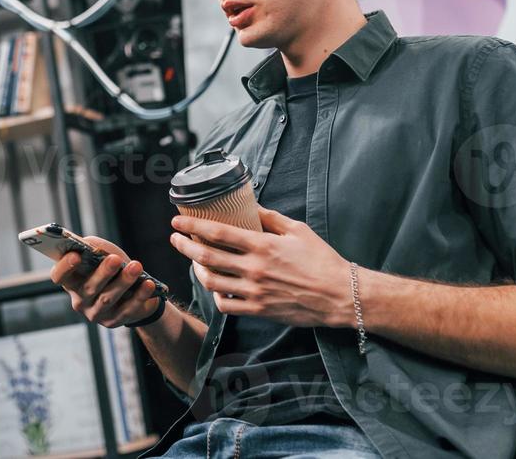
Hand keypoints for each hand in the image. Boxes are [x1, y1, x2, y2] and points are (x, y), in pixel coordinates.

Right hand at [49, 235, 162, 328]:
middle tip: (115, 259)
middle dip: (103, 273)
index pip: (59, 276)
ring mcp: (96, 313)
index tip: (75, 255)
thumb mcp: (100, 251)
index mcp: (71, 280)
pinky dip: (139, 295)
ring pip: (108, 299)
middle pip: (88, 288)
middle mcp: (80, 300)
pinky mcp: (114, 321)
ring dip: (123, 282)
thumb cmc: (110, 265)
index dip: (64, 267)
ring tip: (136, 267)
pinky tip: (148, 284)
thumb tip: (90, 247)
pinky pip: (128, 309)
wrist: (132, 289)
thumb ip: (93, 247)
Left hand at [170, 208, 351, 327]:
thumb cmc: (322, 260)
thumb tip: (251, 205)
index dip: (192, 226)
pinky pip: (226, 305)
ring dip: (196, 270)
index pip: (217, 233)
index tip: (177, 220)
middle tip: (175, 238)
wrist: (340, 295)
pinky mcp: (259, 310)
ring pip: (211, 282)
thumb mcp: (297, 230)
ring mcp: (254, 292)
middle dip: (184, 246)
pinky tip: (215, 287)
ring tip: (192, 261)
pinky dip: (215, 295)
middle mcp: (254, 269)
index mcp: (262, 246)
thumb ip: (271, 218)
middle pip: (206, 256)